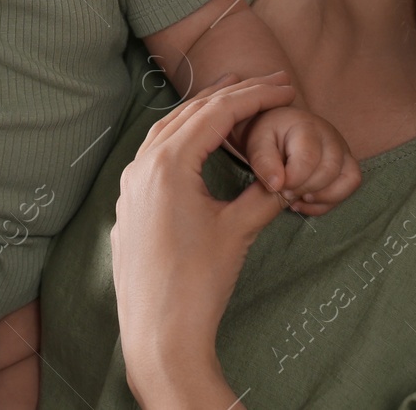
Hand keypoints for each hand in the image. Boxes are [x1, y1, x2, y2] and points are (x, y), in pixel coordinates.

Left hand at [111, 72, 294, 382]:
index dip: (254, 95)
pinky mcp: (129, 206)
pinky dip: (182, 138)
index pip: (216, 114)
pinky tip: (199, 142)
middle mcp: (142, 167)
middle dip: (230, 95)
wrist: (159, 333)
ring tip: (235, 98)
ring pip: (167, 131)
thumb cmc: (198, 284)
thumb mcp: (238, 230)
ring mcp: (130, 186)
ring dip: (202, 113)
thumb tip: (286, 175)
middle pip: (189, 114)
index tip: (285, 84)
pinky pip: (154, 155)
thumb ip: (265, 193)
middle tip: (268, 81)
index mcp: (168, 165)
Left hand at [240, 105, 361, 215]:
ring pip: (349, 179)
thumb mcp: (257, 143)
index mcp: (306, 126)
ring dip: (322, 197)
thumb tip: (276, 186)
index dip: (293, 180)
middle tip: (284, 193)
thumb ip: (262, 161)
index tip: (276, 187)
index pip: (308, 158)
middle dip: (305, 189)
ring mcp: (343, 150)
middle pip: (330, 170)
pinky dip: (328, 202)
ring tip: (296, 199)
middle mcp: (330, 136)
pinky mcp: (347, 163)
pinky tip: (304, 202)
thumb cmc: (268, 135)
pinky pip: (350, 186)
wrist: (279, 129)